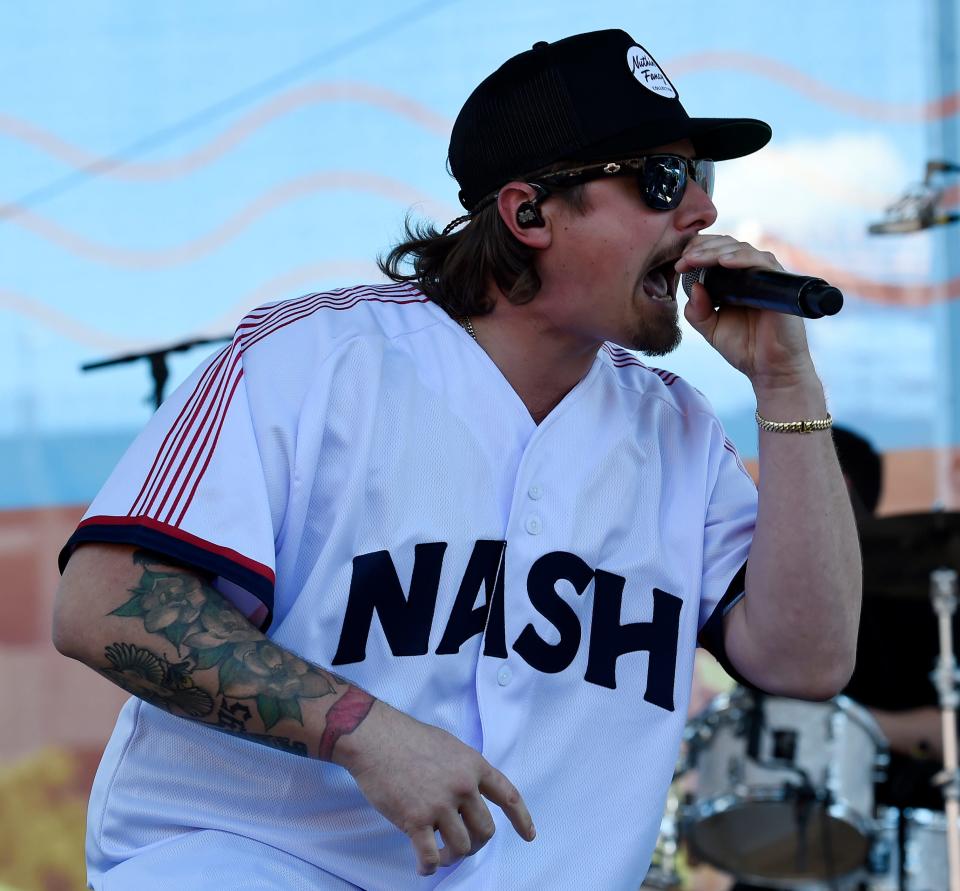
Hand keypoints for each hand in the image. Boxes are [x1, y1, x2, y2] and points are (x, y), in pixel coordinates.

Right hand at [334, 701, 535, 874]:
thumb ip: (464, 769)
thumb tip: (469, 792)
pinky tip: (424, 866)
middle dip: (476, 843)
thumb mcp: (449, 745)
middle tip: (462, 845)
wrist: (376, 738)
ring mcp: (440, 804)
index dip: (521, 819)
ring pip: (461, 847)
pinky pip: (430, 856)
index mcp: (473, 766)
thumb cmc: (408, 738)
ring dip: (452, 857)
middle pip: (485, 830)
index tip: (529, 835)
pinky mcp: (415, 820)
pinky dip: (429, 867)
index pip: (508, 796)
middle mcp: (462, 786)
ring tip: (439, 854)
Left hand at [675, 234, 816, 391]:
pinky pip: (760, 261)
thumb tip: (693, 286)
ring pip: (740, 249)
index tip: (676, 264)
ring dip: (715, 251)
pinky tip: (723, 262)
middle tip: (683, 260)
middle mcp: (749, 273)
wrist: (770, 369)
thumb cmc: (744, 347)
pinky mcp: (778, 281)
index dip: (694, 253)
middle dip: (700, 248)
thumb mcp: (710, 329)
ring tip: (695, 259)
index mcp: (732, 280)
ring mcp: (764, 275)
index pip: (713, 253)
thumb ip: (697, 311)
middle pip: (725, 245)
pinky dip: (741, 258)